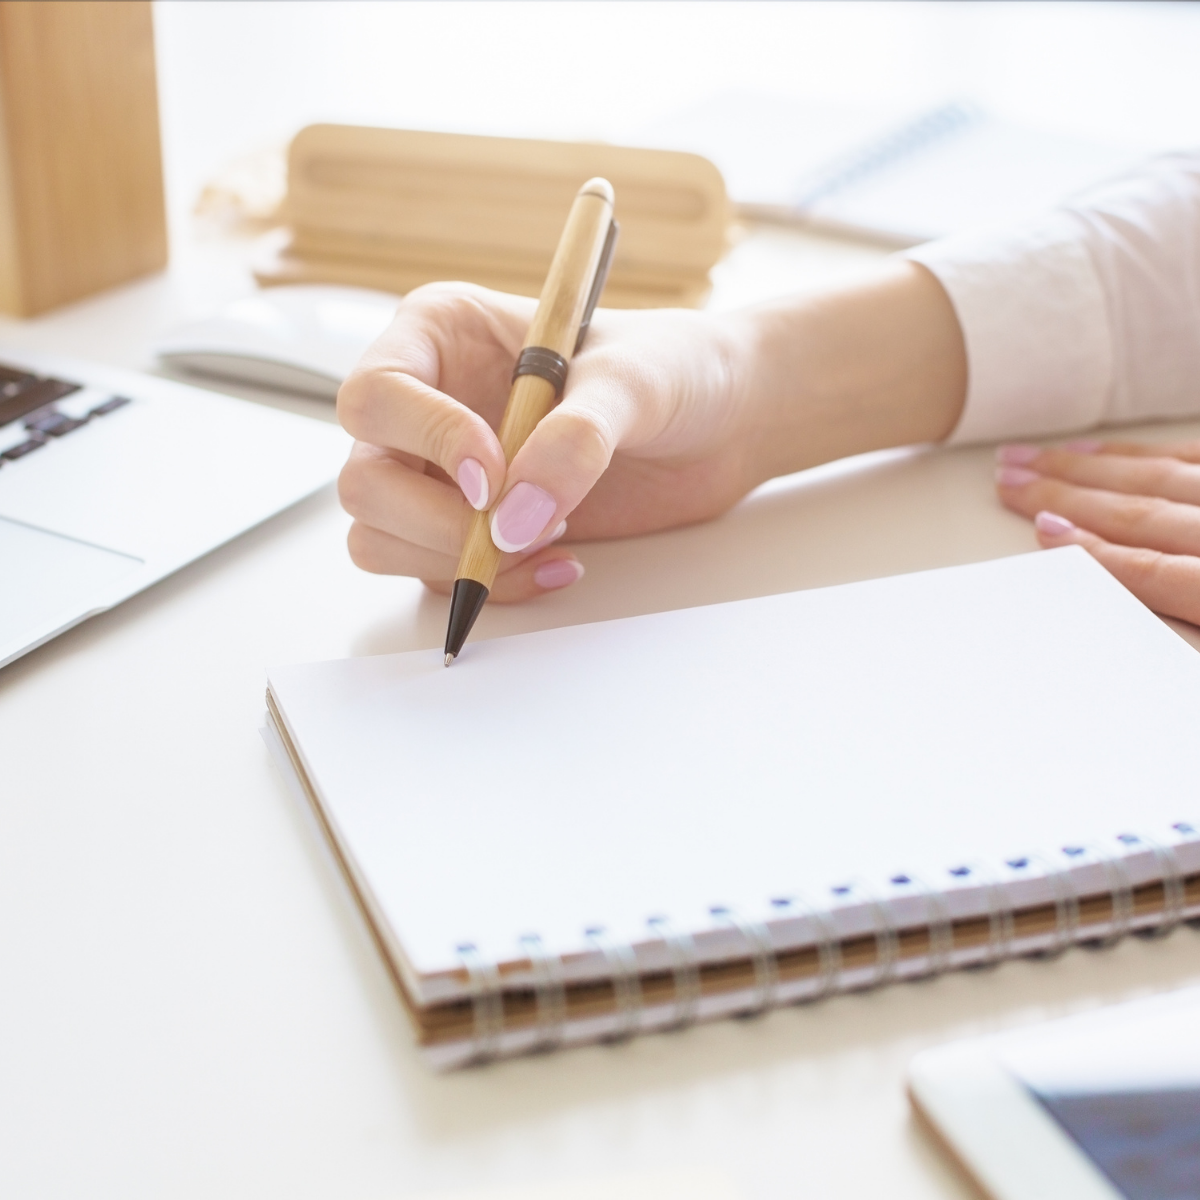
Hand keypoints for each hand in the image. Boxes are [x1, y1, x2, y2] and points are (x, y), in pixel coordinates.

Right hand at [336, 264, 964, 600]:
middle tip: (513, 526)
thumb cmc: (675, 368)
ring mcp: (444, 474)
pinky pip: (437, 575)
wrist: (724, 422)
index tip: (491, 475)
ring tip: (548, 544)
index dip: (423, 440)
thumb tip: (515, 515)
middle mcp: (427, 406)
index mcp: (441, 336)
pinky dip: (491, 586)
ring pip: (381, 537)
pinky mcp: (474, 529)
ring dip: (452, 560)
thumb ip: (576, 436)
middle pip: (364, 480)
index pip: (375, 393)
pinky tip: (559, 565)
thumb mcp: (633, 381)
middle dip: (431, 519)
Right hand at [995, 438, 1199, 624]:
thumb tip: (1109, 610)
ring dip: (1090, 467)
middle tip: (1009, 480)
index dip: (1089, 553)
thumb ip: (1163, 593)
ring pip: (1157, 474)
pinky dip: (1143, 451)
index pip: (1147, 568)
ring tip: (1041, 458)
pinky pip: (1193, 451)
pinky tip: (1112, 451)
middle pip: (1136, 512)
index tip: (1039, 531)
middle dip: (1063, 495)